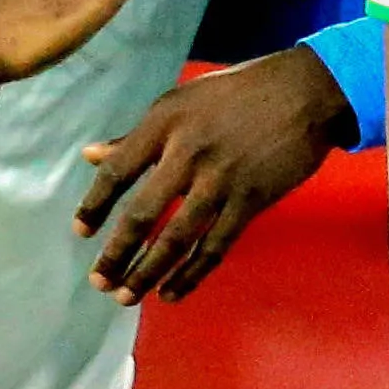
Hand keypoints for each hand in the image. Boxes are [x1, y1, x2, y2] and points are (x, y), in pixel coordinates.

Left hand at [77, 47, 359, 304]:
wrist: (308, 91)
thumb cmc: (241, 92)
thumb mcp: (183, 101)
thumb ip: (139, 135)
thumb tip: (91, 156)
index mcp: (165, 122)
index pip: (118, 170)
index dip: (95, 205)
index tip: (81, 233)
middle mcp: (188, 152)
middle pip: (143, 214)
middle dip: (117, 253)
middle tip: (99, 282)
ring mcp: (221, 179)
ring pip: (177, 238)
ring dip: (149, 272)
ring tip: (127, 296)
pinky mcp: (251, 199)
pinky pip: (216, 245)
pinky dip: (192, 273)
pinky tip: (173, 291)